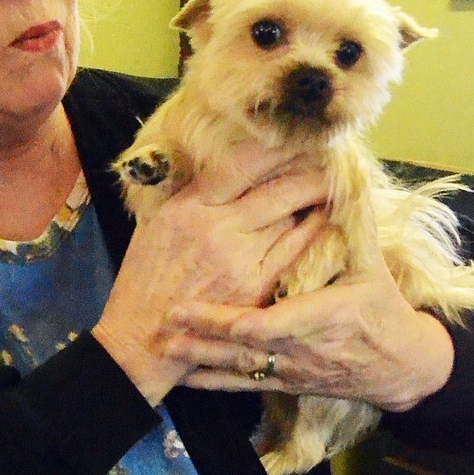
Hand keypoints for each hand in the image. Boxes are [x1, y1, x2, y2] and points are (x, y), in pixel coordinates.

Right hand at [93, 142, 330, 403]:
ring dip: (316, 197)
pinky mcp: (257, 287)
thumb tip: (219, 168)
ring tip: (332, 182)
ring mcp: (240, 259)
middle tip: (330, 155)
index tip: (297, 135)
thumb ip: (187, 198)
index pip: (241, 162)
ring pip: (293, 215)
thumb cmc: (143, 282)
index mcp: (188, 208)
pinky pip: (298, 249)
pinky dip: (316, 230)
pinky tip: (328, 219)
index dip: (276, 146)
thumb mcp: (153, 228)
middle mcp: (216, 228)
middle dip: (310, 167)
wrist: (141, 339)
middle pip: (279, 186)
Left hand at [166, 235, 455, 410]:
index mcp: (323, 317)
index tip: (202, 305)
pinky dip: (211, 382)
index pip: (271, 324)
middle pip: (245, 347)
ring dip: (201, 358)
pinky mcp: (284, 383)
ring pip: (239, 368)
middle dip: (205, 334)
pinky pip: (242, 386)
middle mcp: (302, 350)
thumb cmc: (383, 309)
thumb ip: (354, 226)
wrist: (398, 366)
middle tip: (169, 316)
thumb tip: (343, 177)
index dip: (233, 320)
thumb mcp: (373, 267)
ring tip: (166, 345)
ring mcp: (290, 370)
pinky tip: (183, 377)